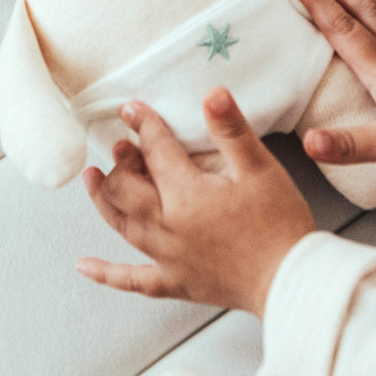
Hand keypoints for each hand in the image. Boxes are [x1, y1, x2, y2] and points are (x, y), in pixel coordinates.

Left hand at [76, 87, 314, 317]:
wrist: (291, 281)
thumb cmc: (279, 224)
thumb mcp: (260, 168)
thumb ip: (231, 129)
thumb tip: (212, 93)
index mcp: (187, 195)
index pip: (155, 151)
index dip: (144, 126)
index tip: (132, 109)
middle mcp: (168, 226)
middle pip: (128, 188)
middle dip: (122, 162)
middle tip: (123, 146)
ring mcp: (168, 258)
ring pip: (122, 225)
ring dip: (103, 199)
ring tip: (91, 178)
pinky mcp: (176, 282)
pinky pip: (132, 280)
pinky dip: (106, 274)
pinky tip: (84, 266)